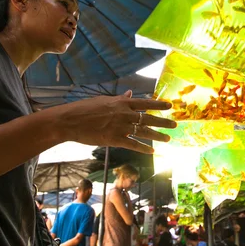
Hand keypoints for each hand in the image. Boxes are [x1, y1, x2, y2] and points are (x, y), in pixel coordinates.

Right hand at [50, 90, 176, 153]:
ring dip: (157, 135)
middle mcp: (124, 113)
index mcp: (121, 102)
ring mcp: (120, 126)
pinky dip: (144, 148)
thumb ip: (119, 99)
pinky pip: (133, 144)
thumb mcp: (103, 100)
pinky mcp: (114, 139)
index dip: (158, 104)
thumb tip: (130, 94)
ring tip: (168, 139)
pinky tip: (152, 151)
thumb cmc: (84, 109)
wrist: (70, 120)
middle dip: (163, 122)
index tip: (170, 106)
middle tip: (175, 125)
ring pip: (144, 131)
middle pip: (148, 117)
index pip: (144, 102)